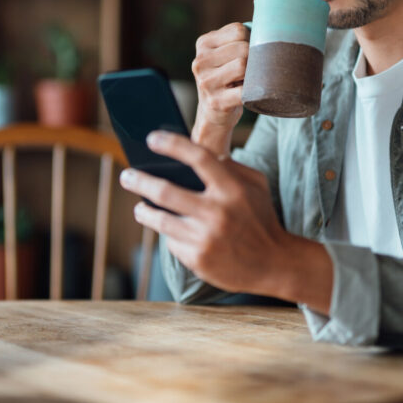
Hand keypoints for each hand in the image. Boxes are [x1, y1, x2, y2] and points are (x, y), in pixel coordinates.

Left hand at [120, 130, 298, 297]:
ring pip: (160, 220)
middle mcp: (217, 213)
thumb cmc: (261, 218)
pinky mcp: (198, 260)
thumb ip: (230, 166)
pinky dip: (169, 235)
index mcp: (232, 189)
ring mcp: (206, 239)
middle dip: (139, 180)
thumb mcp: (256, 185)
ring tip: (139, 206)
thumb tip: (196, 153)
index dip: (172, 144)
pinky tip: (170, 231)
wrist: (275, 264)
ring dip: (144, 211)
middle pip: (165, 191)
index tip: (151, 139)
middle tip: (127, 175)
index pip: (198, 157)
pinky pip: (172, 242)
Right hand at [191, 23, 249, 151]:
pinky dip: (253, 90)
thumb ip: (238, 39)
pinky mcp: (216, 101)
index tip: (249, 53)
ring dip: (253, 74)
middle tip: (252, 70)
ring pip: (242, 65)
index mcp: (203, 44)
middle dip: (253, 57)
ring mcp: (206, 82)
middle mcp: (200, 62)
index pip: (238, 30)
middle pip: (242, 47)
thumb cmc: (226, 78)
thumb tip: (268, 23)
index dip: (251, 40)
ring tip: (248, 80)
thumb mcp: (224, 54)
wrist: (212, 113)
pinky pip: (244, 90)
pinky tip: (251, 92)